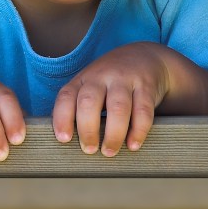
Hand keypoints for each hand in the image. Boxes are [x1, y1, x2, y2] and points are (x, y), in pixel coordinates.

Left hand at [52, 43, 168, 156]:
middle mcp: (101, 77)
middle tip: (89, 150)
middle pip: (89, 102)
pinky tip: (133, 145)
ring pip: (117, 107)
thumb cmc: (110, 81)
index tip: (63, 139)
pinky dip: (138, 130)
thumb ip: (80, 107)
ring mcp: (124, 79)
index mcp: (83, 79)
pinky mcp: (146, 86)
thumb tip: (69, 141)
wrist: (144, 56)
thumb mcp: (91, 86)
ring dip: (113, 133)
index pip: (66, 96)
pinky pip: (142, 110)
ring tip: (109, 152)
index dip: (62, 117)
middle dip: (87, 129)